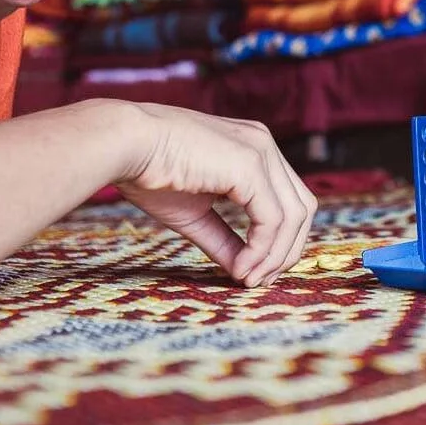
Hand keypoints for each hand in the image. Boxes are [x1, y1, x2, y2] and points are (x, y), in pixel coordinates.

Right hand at [115, 103, 316, 287]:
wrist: (124, 143)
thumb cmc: (151, 172)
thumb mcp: (195, 213)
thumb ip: (225, 239)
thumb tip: (245, 271)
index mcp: (255, 149)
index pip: (289, 199)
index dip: (281, 241)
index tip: (255, 272)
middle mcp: (265, 145)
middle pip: (302, 208)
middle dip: (287, 251)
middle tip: (259, 281)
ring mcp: (261, 151)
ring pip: (294, 216)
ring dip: (275, 255)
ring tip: (248, 279)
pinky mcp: (251, 165)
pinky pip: (272, 218)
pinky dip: (262, 249)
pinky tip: (241, 268)